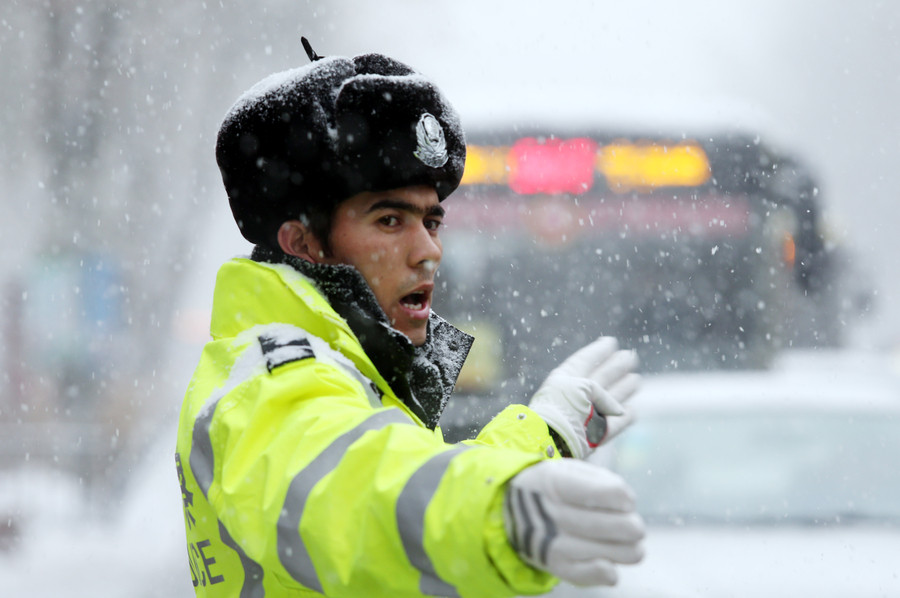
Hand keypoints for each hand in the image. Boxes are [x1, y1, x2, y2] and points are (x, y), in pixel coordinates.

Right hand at [504, 459, 644, 585]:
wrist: (512, 513)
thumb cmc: (552, 488)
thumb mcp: (568, 469)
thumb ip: (600, 480)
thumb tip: (627, 502)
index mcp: (554, 482)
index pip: (603, 493)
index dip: (623, 498)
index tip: (625, 500)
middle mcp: (551, 514)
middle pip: (613, 526)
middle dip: (632, 526)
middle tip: (633, 524)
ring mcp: (553, 543)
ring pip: (610, 553)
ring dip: (627, 549)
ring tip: (625, 542)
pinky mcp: (557, 567)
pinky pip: (593, 575)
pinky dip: (608, 571)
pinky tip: (609, 560)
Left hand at [529, 337, 639, 458]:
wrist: (553, 439)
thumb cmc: (562, 406)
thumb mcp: (580, 386)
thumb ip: (600, 391)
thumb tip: (619, 409)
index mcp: (564, 380)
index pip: (583, 361)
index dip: (597, 351)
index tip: (611, 342)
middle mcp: (574, 397)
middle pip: (598, 379)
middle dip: (614, 368)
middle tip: (630, 356)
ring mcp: (584, 416)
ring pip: (608, 401)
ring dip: (622, 390)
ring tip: (636, 379)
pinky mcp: (594, 436)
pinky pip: (613, 425)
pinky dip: (623, 418)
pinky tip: (633, 410)